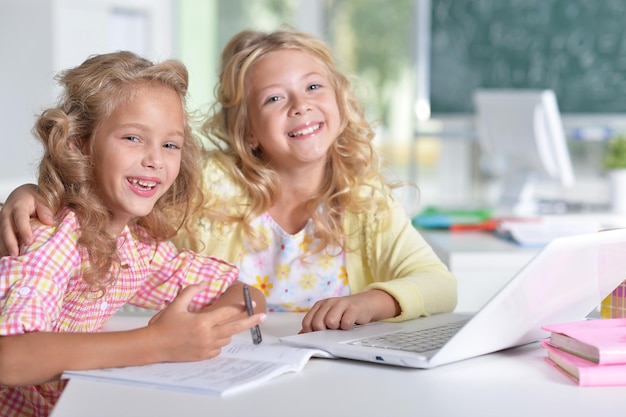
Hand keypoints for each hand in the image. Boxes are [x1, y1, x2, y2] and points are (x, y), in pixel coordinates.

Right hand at [0, 184, 53, 255]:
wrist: (21, 194)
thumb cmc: (34, 198)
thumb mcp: (42, 199)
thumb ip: (45, 210)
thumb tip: (49, 222)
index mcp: (19, 206)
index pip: (20, 219)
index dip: (24, 230)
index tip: (29, 241)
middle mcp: (7, 213)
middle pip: (6, 229)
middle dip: (10, 243)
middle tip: (16, 255)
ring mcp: (2, 221)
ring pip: (1, 235)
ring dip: (5, 247)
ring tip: (11, 260)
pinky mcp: (1, 227)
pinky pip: (1, 238)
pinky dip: (4, 247)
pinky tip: (8, 258)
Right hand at [147, 283, 265, 361]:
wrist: (154, 346)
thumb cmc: (164, 324)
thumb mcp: (177, 304)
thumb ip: (192, 291)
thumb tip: (205, 282)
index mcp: (202, 322)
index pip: (227, 313)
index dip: (240, 306)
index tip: (251, 302)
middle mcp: (207, 336)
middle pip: (235, 327)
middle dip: (251, 321)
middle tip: (263, 316)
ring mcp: (206, 348)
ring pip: (227, 338)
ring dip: (229, 331)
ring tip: (223, 325)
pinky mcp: (203, 356)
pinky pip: (219, 349)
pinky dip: (219, 342)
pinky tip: (212, 336)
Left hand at [300, 290, 399, 332]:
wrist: (366, 303)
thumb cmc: (345, 312)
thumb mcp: (328, 316)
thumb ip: (314, 324)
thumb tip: (301, 335)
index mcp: (320, 305)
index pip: (307, 322)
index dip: (311, 333)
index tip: (319, 335)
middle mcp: (328, 303)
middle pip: (317, 324)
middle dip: (325, 332)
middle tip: (333, 329)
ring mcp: (341, 304)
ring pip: (330, 322)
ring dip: (337, 329)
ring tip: (342, 325)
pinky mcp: (353, 308)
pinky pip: (346, 323)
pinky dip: (347, 327)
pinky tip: (350, 324)